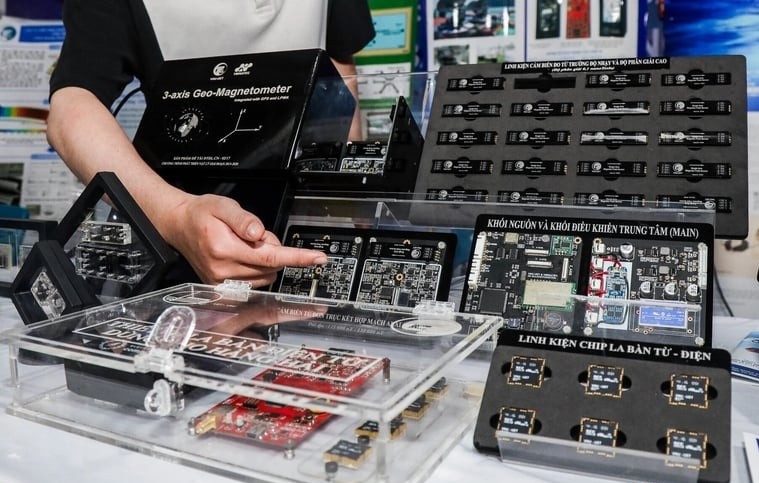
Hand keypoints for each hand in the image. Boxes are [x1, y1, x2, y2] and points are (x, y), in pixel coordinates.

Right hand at [163, 193, 326, 285]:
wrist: (179, 225)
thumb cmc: (201, 214)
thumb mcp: (223, 206)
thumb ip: (243, 219)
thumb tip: (259, 234)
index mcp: (224, 248)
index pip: (270, 256)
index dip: (297, 257)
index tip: (318, 258)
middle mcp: (223, 269)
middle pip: (271, 266)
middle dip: (273, 249)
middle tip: (255, 234)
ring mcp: (221, 281)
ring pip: (265, 276)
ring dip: (265, 261)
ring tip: (246, 244)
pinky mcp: (221, 287)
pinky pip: (254, 284)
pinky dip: (257, 270)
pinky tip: (243, 257)